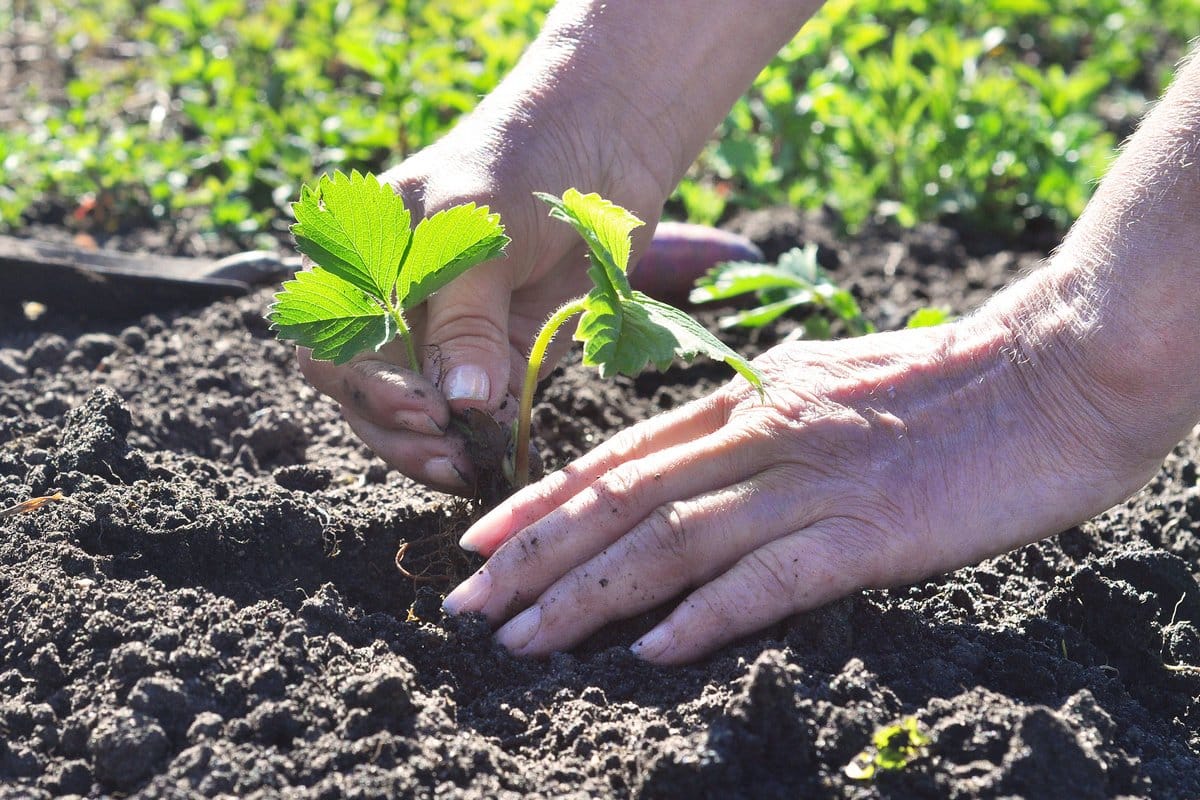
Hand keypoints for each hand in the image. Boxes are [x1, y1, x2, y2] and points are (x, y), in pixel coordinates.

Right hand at [294, 0, 819, 494]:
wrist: (605, 144)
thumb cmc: (524, 160)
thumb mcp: (479, 226)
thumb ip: (465, 315)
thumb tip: (458, 402)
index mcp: (361, 263)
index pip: (331, 342)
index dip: (365, 386)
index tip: (422, 408)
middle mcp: (395, 308)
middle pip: (364, 395)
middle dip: (398, 432)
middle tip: (447, 453)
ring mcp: (447, 340)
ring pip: (416, 418)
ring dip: (437, 449)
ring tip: (471, 467)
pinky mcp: (500, 362)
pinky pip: (479, 419)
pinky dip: (485, 443)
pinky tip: (501, 454)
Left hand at [443, 319, 1160, 663]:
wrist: (1055, 371)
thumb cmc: (948, 381)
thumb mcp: (829, 379)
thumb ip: (759, 415)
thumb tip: (702, 453)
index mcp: (748, 396)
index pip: (619, 453)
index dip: (540, 501)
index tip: (479, 540)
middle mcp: (760, 433)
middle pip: (620, 500)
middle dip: (532, 557)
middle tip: (465, 603)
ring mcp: (810, 481)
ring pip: (669, 542)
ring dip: (586, 596)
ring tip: (520, 641)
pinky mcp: (868, 532)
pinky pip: (766, 579)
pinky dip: (702, 616)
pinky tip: (648, 653)